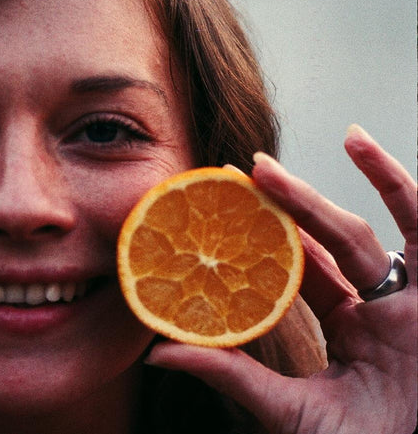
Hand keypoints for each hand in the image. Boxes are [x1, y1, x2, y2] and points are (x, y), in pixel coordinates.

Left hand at [145, 125, 416, 433]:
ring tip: (264, 165)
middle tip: (233, 174)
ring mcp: (407, 300)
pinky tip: (360, 143)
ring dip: (313, 196)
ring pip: (355, 233)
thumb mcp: (287, 408)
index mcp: (346, 331)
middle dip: (278, 208)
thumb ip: (232, 374)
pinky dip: (396, 184)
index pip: (297, 275)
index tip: (219, 213)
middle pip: (321, 245)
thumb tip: (157, 352)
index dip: (261, 243)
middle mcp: (375, 309)